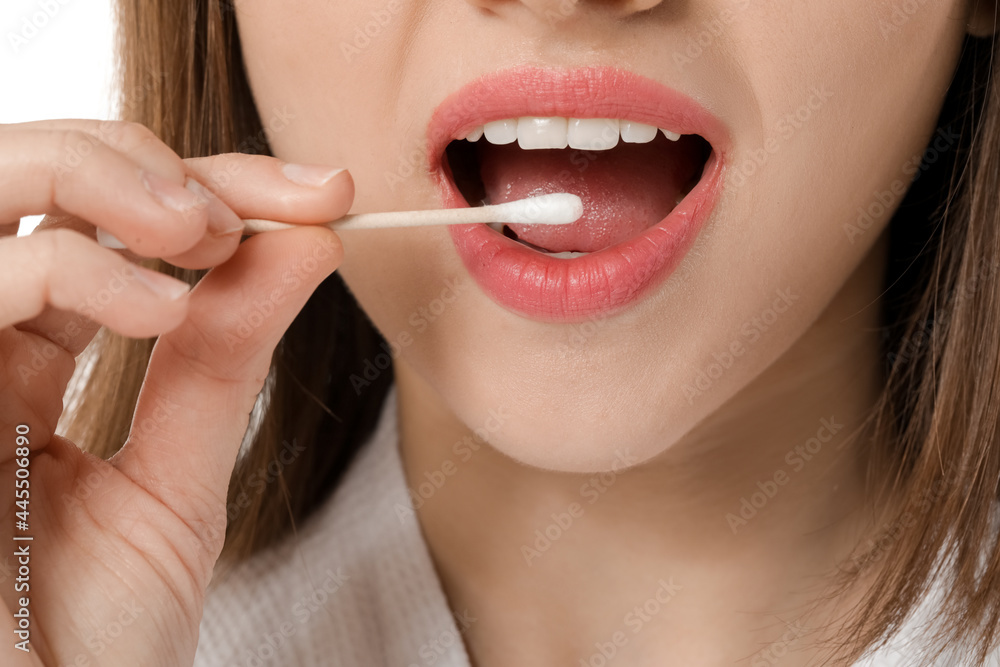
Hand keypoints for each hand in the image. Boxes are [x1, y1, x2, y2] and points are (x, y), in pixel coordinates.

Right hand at [0, 119, 352, 665]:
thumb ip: (225, 358)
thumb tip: (307, 241)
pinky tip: (164, 310)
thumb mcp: (175, 479)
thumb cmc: (89, 638)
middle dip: (145, 160)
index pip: (104, 222)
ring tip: (207, 237)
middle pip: (29, 174)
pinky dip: (79, 267)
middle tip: (252, 208)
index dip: (209, 185)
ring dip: (108, 179)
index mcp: (21, 360)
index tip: (323, 196)